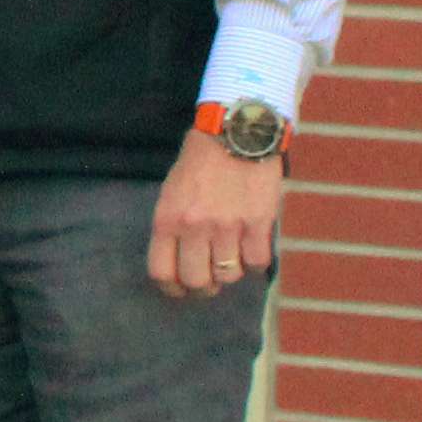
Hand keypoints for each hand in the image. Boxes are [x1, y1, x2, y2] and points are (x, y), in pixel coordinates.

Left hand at [149, 131, 283, 299]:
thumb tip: (180, 260)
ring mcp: (229, 226)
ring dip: (230, 272)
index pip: (162, 272)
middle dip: (203, 289)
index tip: (180, 290)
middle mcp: (195, 227)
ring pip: (229, 275)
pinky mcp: (259, 222)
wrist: (237, 132)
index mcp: (167, 219)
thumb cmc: (200, 160)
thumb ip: (173, 226)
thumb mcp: (172, 191)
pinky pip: (257, 262)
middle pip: (197, 281)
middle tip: (210, 283)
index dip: (172, 289)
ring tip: (231, 258)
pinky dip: (254, 262)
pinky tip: (252, 248)